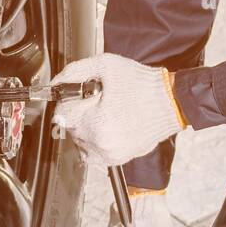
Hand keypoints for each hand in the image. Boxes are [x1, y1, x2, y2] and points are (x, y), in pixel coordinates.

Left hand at [52, 54, 184, 166]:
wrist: (171, 102)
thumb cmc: (143, 84)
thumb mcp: (105, 66)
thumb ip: (73, 73)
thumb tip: (54, 84)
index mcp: (96, 123)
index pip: (62, 114)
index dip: (69, 99)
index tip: (82, 94)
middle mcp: (101, 144)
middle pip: (70, 128)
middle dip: (79, 112)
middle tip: (99, 100)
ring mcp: (110, 155)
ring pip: (80, 141)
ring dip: (85, 127)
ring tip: (105, 113)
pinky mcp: (118, 160)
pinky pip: (92, 153)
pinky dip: (95, 140)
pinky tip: (107, 126)